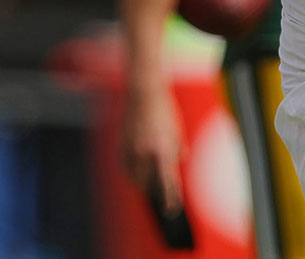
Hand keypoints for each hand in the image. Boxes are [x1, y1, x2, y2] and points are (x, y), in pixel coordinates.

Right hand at [121, 84, 184, 214]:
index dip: (170, 197)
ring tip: (148, 185)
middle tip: (162, 195)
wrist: (144, 95)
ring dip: (142, 183)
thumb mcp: (177, 130)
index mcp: (163, 150)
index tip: (172, 208)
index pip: (167, 181)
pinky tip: (136, 173)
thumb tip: (181, 160)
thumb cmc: (165, 111)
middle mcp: (146, 153)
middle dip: (155, 190)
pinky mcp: (122, 145)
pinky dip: (131, 172)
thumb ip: (178, 147)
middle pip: (149, 183)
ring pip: (135, 177)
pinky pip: (126, 166)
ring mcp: (132, 150)